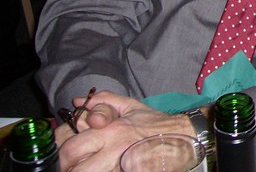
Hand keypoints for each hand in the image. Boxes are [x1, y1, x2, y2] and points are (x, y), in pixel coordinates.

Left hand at [55, 90, 192, 170]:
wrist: (183, 136)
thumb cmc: (155, 123)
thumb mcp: (130, 106)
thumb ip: (104, 101)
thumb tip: (78, 102)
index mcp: (110, 130)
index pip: (71, 147)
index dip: (63, 154)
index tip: (65, 157)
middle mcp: (113, 149)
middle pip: (76, 169)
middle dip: (70, 169)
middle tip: (73, 167)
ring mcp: (121, 165)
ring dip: (85, 171)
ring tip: (89, 167)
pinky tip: (106, 168)